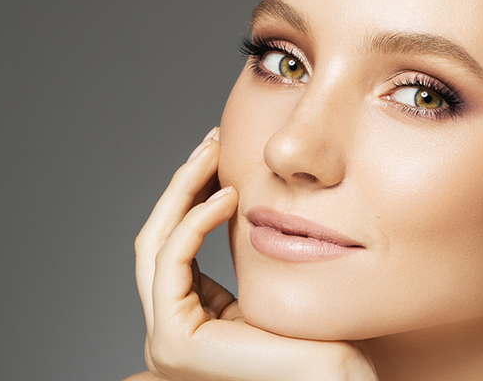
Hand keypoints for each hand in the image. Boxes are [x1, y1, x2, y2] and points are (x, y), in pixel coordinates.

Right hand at [132, 127, 376, 380]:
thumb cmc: (326, 342)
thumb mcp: (277, 280)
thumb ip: (252, 250)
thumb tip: (249, 194)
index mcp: (195, 322)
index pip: (179, 247)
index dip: (195, 196)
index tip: (219, 154)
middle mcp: (172, 333)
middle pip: (159, 240)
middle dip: (183, 185)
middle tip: (211, 141)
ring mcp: (167, 339)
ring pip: (156, 245)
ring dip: (184, 190)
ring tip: (213, 151)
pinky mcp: (175, 340)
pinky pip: (173, 262)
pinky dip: (195, 221)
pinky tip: (226, 195)